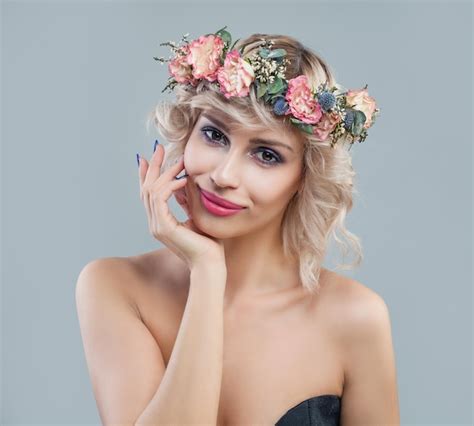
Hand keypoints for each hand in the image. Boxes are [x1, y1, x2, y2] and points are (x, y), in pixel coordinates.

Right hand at [138, 143, 225, 269]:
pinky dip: (170, 186)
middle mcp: (155, 223)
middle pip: (146, 188)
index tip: (153, 155)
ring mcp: (157, 226)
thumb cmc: (208, 242)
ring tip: (179, 161)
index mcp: (160, 221)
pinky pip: (160, 199)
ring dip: (165, 173)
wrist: (210, 262)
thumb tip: (182, 181)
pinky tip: (182, 179)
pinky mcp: (163, 227)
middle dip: (153, 166)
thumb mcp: (195, 214)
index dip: (148, 173)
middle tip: (159, 147)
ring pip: (152, 191)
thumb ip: (186, 200)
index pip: (149, 193)